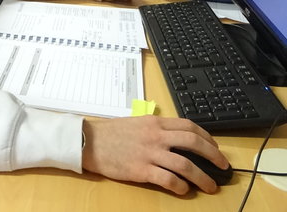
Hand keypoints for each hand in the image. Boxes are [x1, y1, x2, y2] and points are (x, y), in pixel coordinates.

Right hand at [82, 116, 229, 194]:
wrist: (91, 142)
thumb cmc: (113, 133)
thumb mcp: (137, 123)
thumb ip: (157, 129)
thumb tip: (176, 139)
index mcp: (155, 122)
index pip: (189, 126)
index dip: (207, 137)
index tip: (215, 147)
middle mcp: (156, 136)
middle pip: (193, 143)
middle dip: (213, 155)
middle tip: (223, 166)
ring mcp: (150, 153)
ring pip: (185, 164)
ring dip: (202, 177)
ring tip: (210, 186)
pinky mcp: (141, 170)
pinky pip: (168, 179)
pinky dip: (180, 186)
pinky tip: (184, 190)